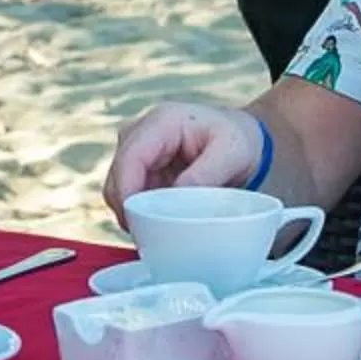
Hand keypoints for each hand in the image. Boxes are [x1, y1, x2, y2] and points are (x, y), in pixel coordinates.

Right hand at [101, 101, 266, 223]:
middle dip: (128, 209)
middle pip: (117, 176)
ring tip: (158, 232)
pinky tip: (159, 223)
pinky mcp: (140, 168)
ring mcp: (138, 150)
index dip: (127, 193)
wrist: (243, 138)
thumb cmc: (239, 140)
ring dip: (132, 213)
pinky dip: (139, 212)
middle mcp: (141, 132)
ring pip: (117, 189)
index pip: (130, 158)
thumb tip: (175, 201)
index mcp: (162, 122)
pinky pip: (129, 196)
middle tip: (150, 237)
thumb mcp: (231, 154)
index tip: (136, 223)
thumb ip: (204, 176)